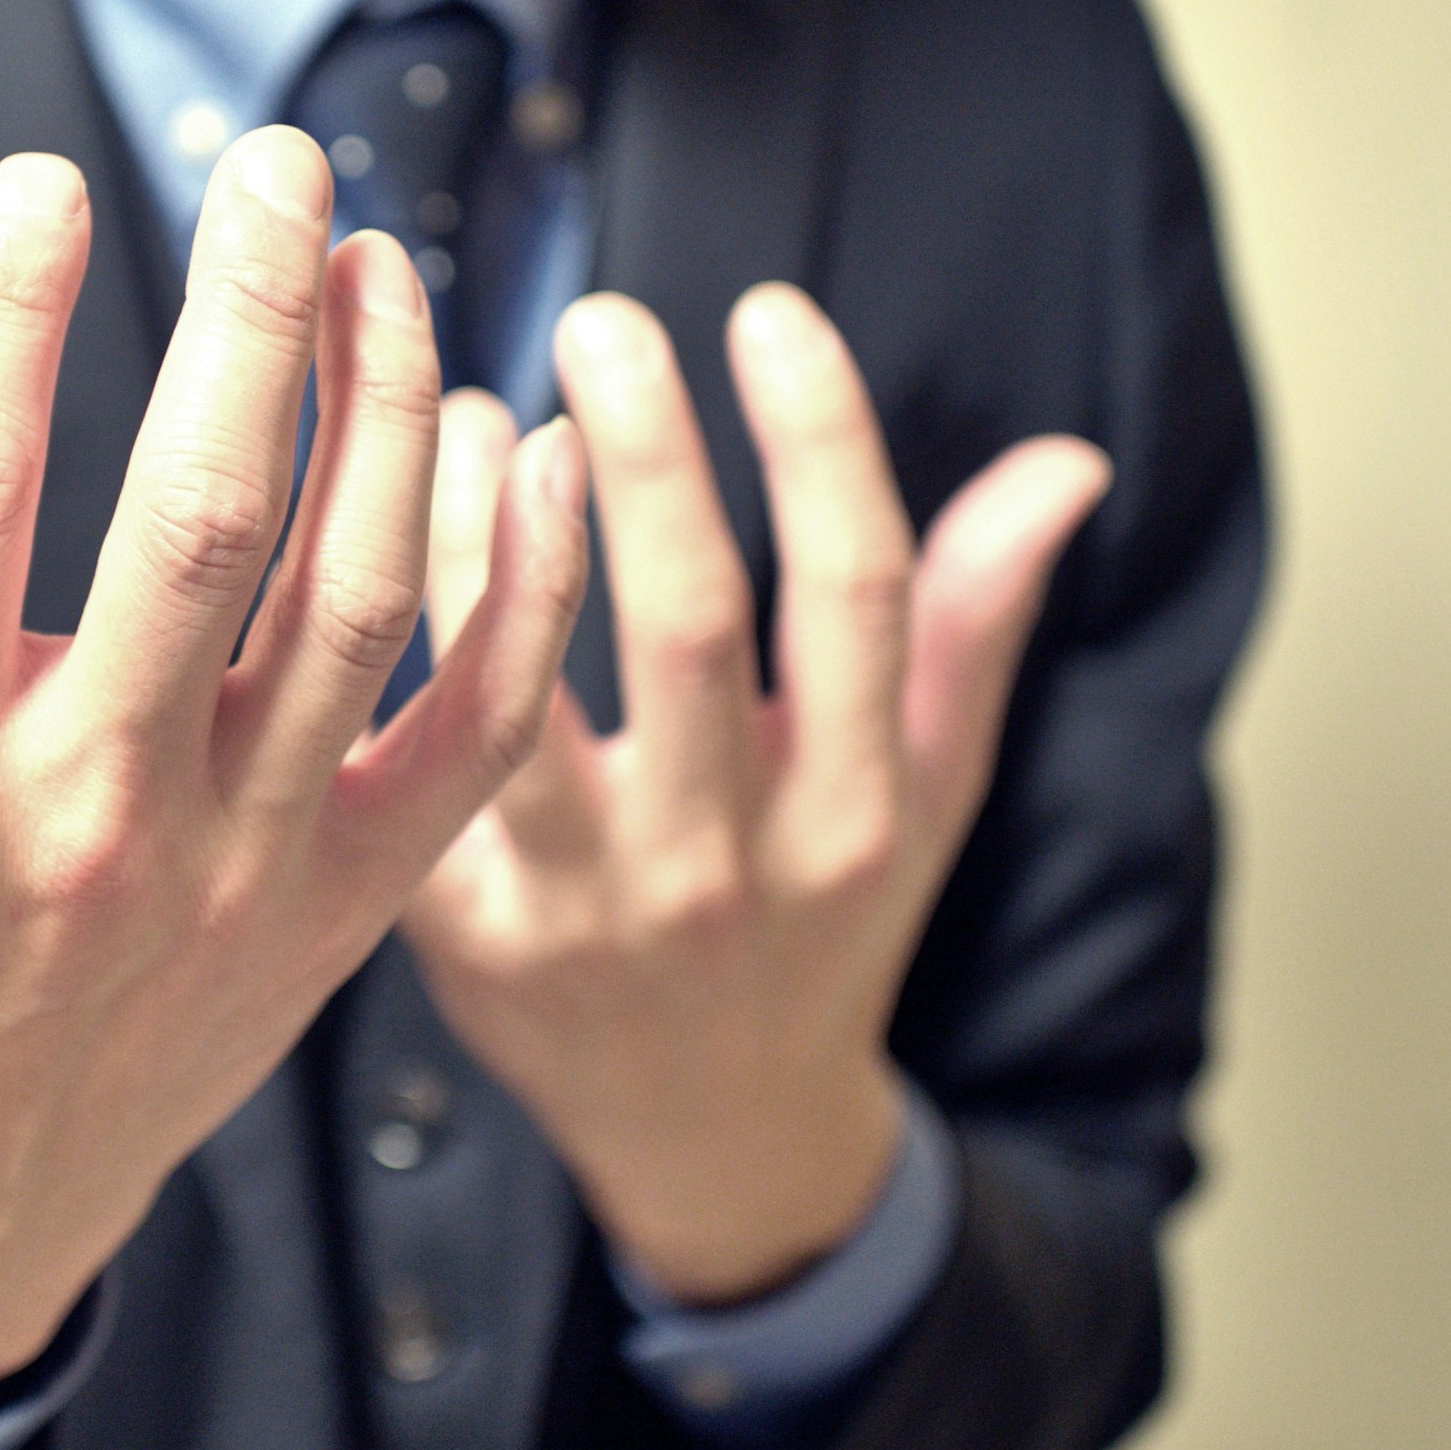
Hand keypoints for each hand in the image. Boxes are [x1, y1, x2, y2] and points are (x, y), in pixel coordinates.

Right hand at [0, 135, 587, 1416]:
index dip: (2, 318)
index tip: (42, 181)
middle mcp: (89, 818)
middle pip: (202, 521)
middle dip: (252, 314)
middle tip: (281, 163)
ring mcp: (242, 867)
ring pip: (358, 596)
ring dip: (389, 409)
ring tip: (382, 264)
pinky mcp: (349, 905)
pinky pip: (476, 723)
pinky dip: (525, 583)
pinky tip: (525, 440)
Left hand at [401, 284, 1108, 1305]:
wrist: (708, 1134)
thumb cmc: (821, 920)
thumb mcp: (924, 791)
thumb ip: (972, 622)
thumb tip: (1067, 462)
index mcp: (854, 811)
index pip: (855, 594)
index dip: (818, 442)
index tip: (770, 314)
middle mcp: (727, 863)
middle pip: (684, 626)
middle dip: (646, 455)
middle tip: (602, 321)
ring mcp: (586, 908)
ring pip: (516, 689)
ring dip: (482, 529)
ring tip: (457, 404)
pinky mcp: (462, 937)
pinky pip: (417, 758)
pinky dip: (401, 633)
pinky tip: (383, 518)